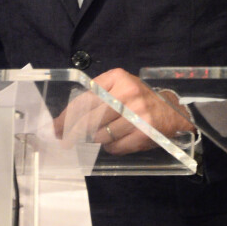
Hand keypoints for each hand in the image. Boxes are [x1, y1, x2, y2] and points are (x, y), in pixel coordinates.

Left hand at [54, 67, 194, 154]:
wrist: (170, 111)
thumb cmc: (138, 98)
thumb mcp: (119, 87)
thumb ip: (97, 96)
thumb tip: (67, 118)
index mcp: (117, 77)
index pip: (85, 99)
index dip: (67, 116)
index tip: (56, 127)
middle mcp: (128, 93)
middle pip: (90, 118)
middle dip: (74, 132)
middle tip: (65, 140)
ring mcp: (137, 114)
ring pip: (101, 135)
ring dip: (96, 140)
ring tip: (101, 136)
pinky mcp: (144, 133)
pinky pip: (115, 147)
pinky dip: (110, 148)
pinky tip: (114, 142)